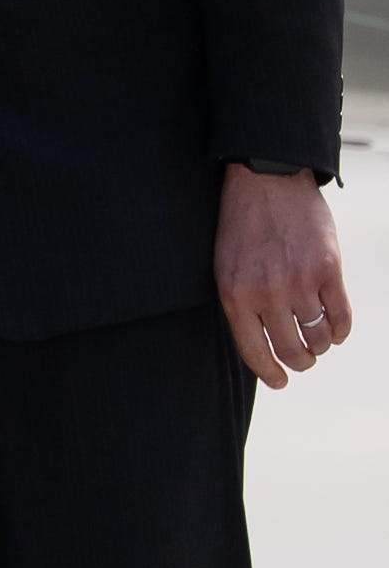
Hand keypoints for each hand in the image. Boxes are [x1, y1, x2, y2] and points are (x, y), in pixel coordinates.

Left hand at [215, 165, 353, 389]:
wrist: (267, 184)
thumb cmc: (242, 230)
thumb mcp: (226, 271)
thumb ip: (241, 305)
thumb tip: (260, 345)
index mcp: (236, 298)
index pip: (255, 352)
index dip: (270, 373)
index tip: (280, 382)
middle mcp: (268, 294)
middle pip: (290, 348)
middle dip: (299, 363)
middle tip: (303, 363)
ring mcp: (300, 281)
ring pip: (317, 334)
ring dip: (320, 346)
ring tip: (318, 345)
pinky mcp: (328, 267)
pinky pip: (341, 313)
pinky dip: (341, 330)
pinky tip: (337, 333)